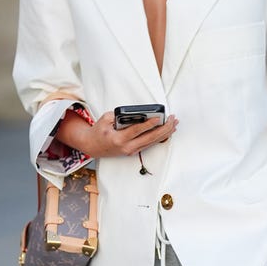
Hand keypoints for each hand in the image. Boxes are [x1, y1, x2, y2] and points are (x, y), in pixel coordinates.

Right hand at [59, 109, 176, 159]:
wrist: (92, 147)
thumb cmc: (98, 132)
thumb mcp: (105, 119)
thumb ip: (119, 115)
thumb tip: (135, 113)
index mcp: (119, 139)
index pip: (137, 130)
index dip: (149, 123)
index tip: (159, 117)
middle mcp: (127, 147)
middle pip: (150, 138)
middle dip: (163, 128)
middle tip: (172, 119)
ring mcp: (131, 151)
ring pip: (152, 142)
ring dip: (165, 133)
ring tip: (174, 124)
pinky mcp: (134, 151)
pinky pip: (149, 143)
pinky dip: (159, 137)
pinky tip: (167, 132)